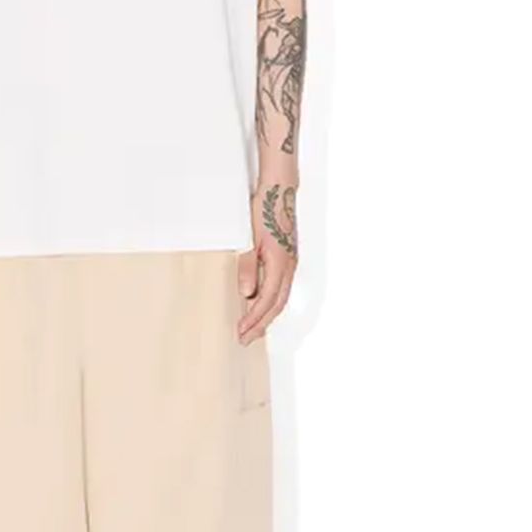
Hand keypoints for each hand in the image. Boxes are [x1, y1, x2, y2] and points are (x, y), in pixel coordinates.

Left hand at [238, 183, 297, 343]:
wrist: (280, 191)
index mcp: (280, 265)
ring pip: (280, 298)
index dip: (253, 320)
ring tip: (253, 329)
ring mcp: (290, 264)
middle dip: (261, 325)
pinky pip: (281, 288)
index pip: (266, 301)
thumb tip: (247, 294)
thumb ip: (248, 266)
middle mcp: (289, 268)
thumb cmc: (264, 212)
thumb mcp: (251, 240)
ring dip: (267, 316)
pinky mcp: (288, 259)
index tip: (241, 333)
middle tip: (245, 340)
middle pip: (276, 305)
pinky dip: (271, 303)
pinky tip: (262, 306)